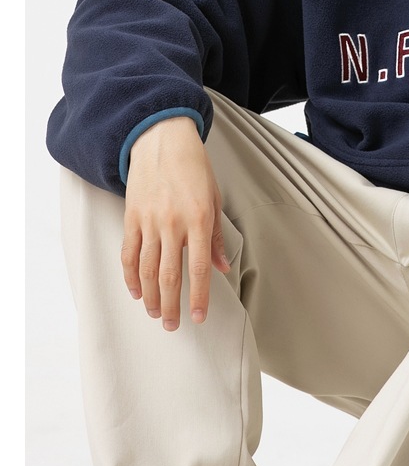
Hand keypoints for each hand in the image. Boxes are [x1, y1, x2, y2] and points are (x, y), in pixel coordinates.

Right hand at [121, 116, 229, 330]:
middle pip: (170, 276)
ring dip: (151, 297)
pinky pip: (129, 254)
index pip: (199, 268)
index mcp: (200, 219)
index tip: (198, 317)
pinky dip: (131, 276)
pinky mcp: (131, 217)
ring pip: (147, 270)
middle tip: (172, 325)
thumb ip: (216, 236)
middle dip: (171, 306)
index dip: (199, 297)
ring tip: (155, 313)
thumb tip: (222, 267)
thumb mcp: (214, 197)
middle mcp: (174, 223)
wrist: (162, 140)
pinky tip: (136, 291)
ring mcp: (150, 221)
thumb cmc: (194, 167)